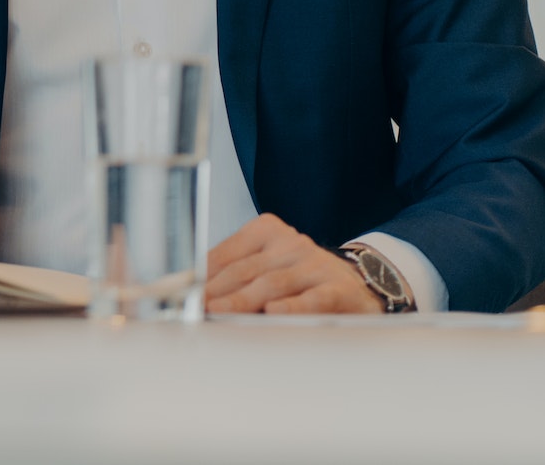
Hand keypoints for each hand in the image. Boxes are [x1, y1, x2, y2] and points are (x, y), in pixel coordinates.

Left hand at [205, 213, 381, 314]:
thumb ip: (235, 273)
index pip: (226, 254)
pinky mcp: (337, 289)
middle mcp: (290, 244)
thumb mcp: (268, 264)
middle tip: (195, 308)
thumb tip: (195, 293)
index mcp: (267, 232)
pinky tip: (273, 312)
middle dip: (216, 291)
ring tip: (219, 312)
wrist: (360, 283)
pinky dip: (291, 306)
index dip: (203, 276)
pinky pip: (310, 299)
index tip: (184, 293)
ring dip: (242, 300)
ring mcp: (314, 265)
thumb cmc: (302, 277)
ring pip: (271, 284)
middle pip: (245, 270)